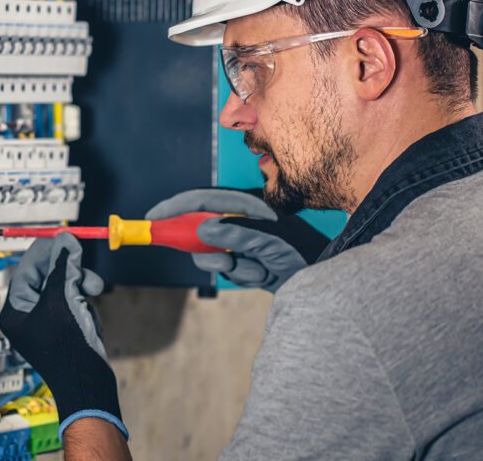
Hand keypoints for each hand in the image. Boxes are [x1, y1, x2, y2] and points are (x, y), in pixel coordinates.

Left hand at [0, 233, 126, 440]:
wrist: (88, 384)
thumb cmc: (68, 347)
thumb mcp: (62, 299)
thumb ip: (62, 266)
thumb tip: (65, 240)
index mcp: (14, 312)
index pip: (26, 271)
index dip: (45, 253)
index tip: (63, 239)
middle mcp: (26, 317)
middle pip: (46, 277)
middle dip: (68, 270)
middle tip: (82, 261)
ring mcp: (45, 324)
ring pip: (63, 289)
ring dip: (80, 285)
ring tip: (94, 289)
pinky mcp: (63, 330)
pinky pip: (73, 304)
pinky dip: (84, 302)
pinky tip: (91, 313)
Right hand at [146, 188, 329, 292]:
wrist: (328, 281)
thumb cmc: (304, 252)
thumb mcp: (271, 242)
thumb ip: (237, 234)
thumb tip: (203, 230)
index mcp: (246, 206)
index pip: (202, 201)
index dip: (175, 207)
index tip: (154, 218)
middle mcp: (241, 221)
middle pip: (203, 231)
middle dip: (213, 252)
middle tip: (229, 262)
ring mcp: (242, 242)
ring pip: (214, 256)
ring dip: (236, 268)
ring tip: (261, 271)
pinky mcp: (246, 261)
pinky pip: (228, 271)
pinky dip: (244, 277)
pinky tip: (264, 277)